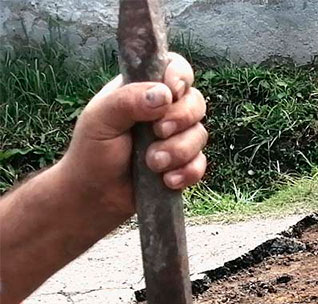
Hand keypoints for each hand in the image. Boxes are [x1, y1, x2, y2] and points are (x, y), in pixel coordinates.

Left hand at [58, 52, 206, 222]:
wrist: (94, 196)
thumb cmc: (91, 153)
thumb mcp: (100, 120)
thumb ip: (127, 101)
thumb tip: (164, 95)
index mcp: (143, 90)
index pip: (175, 68)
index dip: (180, 76)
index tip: (172, 92)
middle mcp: (164, 112)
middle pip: (196, 102)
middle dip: (181, 119)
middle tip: (158, 132)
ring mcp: (176, 139)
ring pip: (200, 135)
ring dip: (178, 151)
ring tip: (152, 164)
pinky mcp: (183, 165)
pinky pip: (200, 164)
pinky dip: (186, 172)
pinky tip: (167, 180)